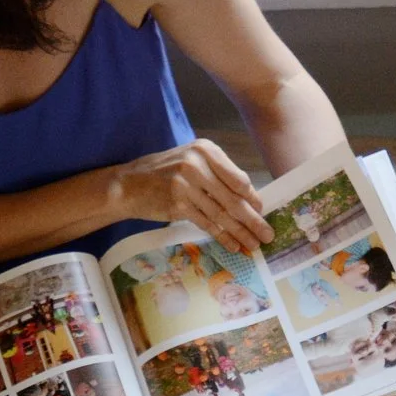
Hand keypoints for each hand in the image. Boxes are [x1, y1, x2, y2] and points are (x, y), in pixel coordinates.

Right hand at [110, 140, 273, 255]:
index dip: (253, 198)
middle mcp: (198, 164)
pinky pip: (207, 224)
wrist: (128, 184)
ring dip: (240, 232)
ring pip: (222, 214)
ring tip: (253, 244)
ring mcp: (187, 184)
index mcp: (206, 150)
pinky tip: (233, 245)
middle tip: (267, 233)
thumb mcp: (191, 162)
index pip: (238, 179)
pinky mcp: (178, 204)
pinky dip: (222, 237)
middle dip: (253, 219)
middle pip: (234, 199)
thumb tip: (248, 199)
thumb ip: (217, 174)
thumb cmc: (163, 173)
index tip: (263, 211)